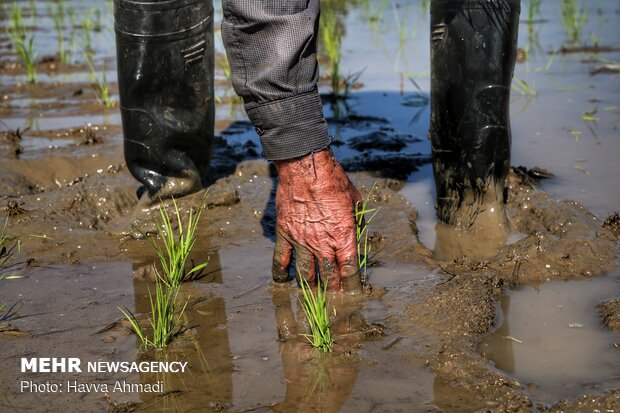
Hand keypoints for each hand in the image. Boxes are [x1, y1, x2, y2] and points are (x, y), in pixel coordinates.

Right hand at [272, 149, 361, 293]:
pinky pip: (280, 260)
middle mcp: (322, 244)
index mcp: (344, 236)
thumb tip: (359, 236)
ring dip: (310, 288)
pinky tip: (283, 283)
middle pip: (329, 277)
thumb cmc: (334, 181)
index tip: (354, 296)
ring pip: (305, 274)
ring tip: (313, 297)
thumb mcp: (355, 201)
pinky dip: (280, 274)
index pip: (350, 270)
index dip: (352, 286)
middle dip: (334, 292)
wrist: (306, 168)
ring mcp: (301, 241)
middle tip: (335, 302)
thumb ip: (358, 223)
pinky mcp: (284, 235)